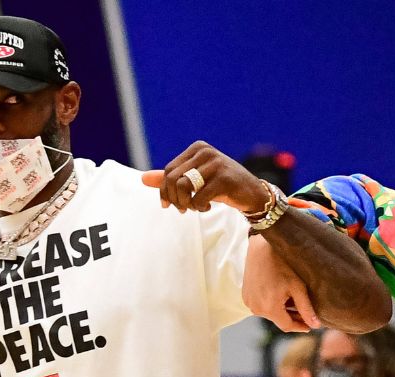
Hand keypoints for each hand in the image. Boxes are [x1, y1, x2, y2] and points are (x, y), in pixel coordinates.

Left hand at [141, 141, 270, 214]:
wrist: (252, 194)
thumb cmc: (221, 186)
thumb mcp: (195, 181)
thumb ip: (170, 179)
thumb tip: (142, 179)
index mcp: (197, 148)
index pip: (168, 170)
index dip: (164, 191)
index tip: (168, 205)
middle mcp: (205, 152)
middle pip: (173, 178)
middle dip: (174, 199)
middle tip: (182, 209)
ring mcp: (216, 164)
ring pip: (184, 187)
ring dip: (185, 203)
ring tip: (194, 208)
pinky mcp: (224, 179)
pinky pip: (199, 197)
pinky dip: (199, 207)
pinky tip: (207, 207)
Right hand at [243, 235, 319, 331]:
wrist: (262, 247)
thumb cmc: (283, 264)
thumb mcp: (298, 287)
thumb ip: (306, 309)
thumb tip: (316, 326)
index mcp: (269, 308)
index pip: (287, 326)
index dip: (300, 327)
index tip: (310, 326)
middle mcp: (256, 308)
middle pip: (278, 320)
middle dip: (292, 317)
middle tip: (305, 313)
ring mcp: (248, 302)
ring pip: (269, 313)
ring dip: (281, 310)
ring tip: (293, 301)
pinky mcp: (245, 296)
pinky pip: (261, 305)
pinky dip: (271, 304)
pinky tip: (280, 294)